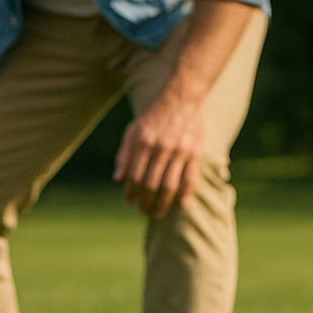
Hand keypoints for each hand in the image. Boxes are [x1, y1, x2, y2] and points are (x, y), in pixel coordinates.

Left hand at [113, 86, 203, 217]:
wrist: (181, 99)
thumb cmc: (152, 117)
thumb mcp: (132, 131)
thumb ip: (124, 155)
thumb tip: (117, 179)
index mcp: (143, 142)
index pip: (134, 175)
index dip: (130, 192)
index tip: (128, 202)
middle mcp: (161, 148)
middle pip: (151, 184)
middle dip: (145, 201)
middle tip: (142, 212)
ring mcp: (180, 151)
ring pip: (170, 185)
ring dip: (162, 203)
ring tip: (157, 213)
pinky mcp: (195, 152)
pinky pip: (190, 178)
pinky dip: (186, 193)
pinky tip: (179, 204)